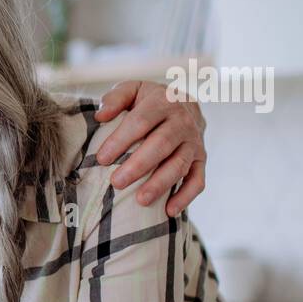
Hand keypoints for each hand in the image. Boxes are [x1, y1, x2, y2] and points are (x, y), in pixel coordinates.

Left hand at [94, 80, 205, 215]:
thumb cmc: (148, 101)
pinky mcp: (202, 160)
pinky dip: (186, 197)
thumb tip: (101, 116)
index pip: (141, 120)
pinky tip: (169, 211)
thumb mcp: (133, 90)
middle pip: (162, 144)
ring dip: (161, 184)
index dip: (122, 139)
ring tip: (140, 200)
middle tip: (116, 183)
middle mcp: (183, 122)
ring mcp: (194, 142)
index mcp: (164, 101)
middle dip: (139, 165)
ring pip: (180, 164)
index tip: (102, 159)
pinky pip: (198, 180)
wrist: (184, 103)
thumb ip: (115, 98)